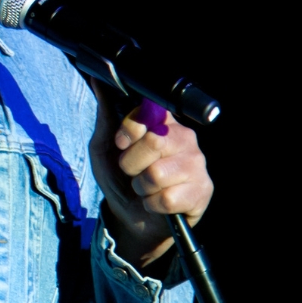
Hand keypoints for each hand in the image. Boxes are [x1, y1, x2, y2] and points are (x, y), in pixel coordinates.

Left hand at [97, 97, 213, 267]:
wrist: (131, 218)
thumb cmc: (120, 180)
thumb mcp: (105, 148)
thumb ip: (106, 117)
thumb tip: (98, 84)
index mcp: (165, 123)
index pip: (150, 111)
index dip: (129, 129)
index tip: (121, 143)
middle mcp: (186, 139)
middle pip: (155, 141)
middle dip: (131, 163)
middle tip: (133, 172)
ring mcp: (197, 165)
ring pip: (158, 173)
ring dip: (142, 187)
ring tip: (146, 189)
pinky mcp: (202, 192)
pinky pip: (167, 198)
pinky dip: (153, 204)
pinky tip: (158, 203)